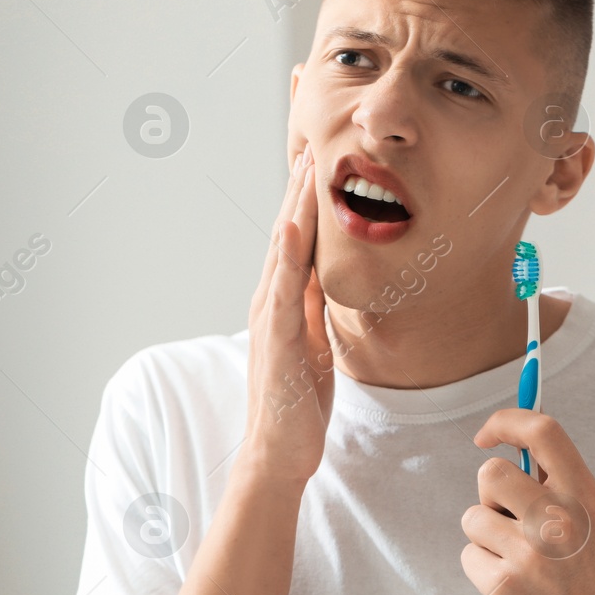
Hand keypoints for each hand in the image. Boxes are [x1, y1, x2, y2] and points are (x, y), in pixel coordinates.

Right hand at [240, 146, 333, 486]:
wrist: (280, 450)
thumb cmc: (298, 400)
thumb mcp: (313, 339)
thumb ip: (313, 304)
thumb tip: (324, 273)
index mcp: (283, 301)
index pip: (295, 240)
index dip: (305, 200)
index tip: (317, 161)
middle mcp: (270, 301)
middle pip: (287, 235)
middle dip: (298, 190)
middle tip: (310, 143)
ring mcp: (270, 318)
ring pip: (283, 252)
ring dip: (293, 208)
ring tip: (303, 169)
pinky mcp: (277, 339)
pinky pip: (282, 290)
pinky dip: (286, 256)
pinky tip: (291, 227)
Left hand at [460, 408, 594, 594]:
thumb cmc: (588, 572)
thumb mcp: (591, 517)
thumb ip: (556, 481)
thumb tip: (508, 438)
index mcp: (584, 496)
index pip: (543, 431)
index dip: (507, 421)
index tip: (488, 436)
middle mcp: (559, 521)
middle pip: (492, 473)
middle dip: (490, 493)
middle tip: (509, 517)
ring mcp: (529, 555)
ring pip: (474, 516)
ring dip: (487, 535)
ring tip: (518, 559)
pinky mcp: (503, 586)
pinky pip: (469, 554)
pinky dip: (484, 567)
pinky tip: (512, 585)